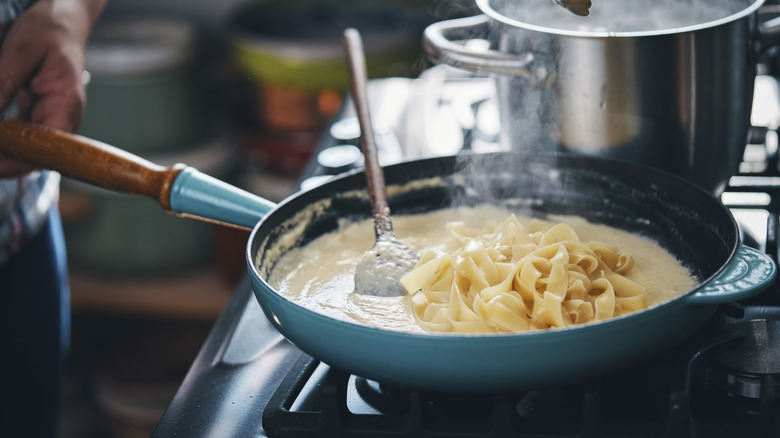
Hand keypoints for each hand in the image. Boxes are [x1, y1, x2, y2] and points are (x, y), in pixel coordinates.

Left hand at [0, 0, 104, 176]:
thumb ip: (2, 84)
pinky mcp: (41, 116)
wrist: (65, 21)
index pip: (46, 152)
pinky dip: (4, 137)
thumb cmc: (50, 31)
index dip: (15, 163)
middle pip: (33, 155)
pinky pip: (21, 135)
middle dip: (5, 156)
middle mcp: (63, 120)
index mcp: (66, 107)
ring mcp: (53, 120)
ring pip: (25, 148)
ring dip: (4, 146)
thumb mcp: (20, 51)